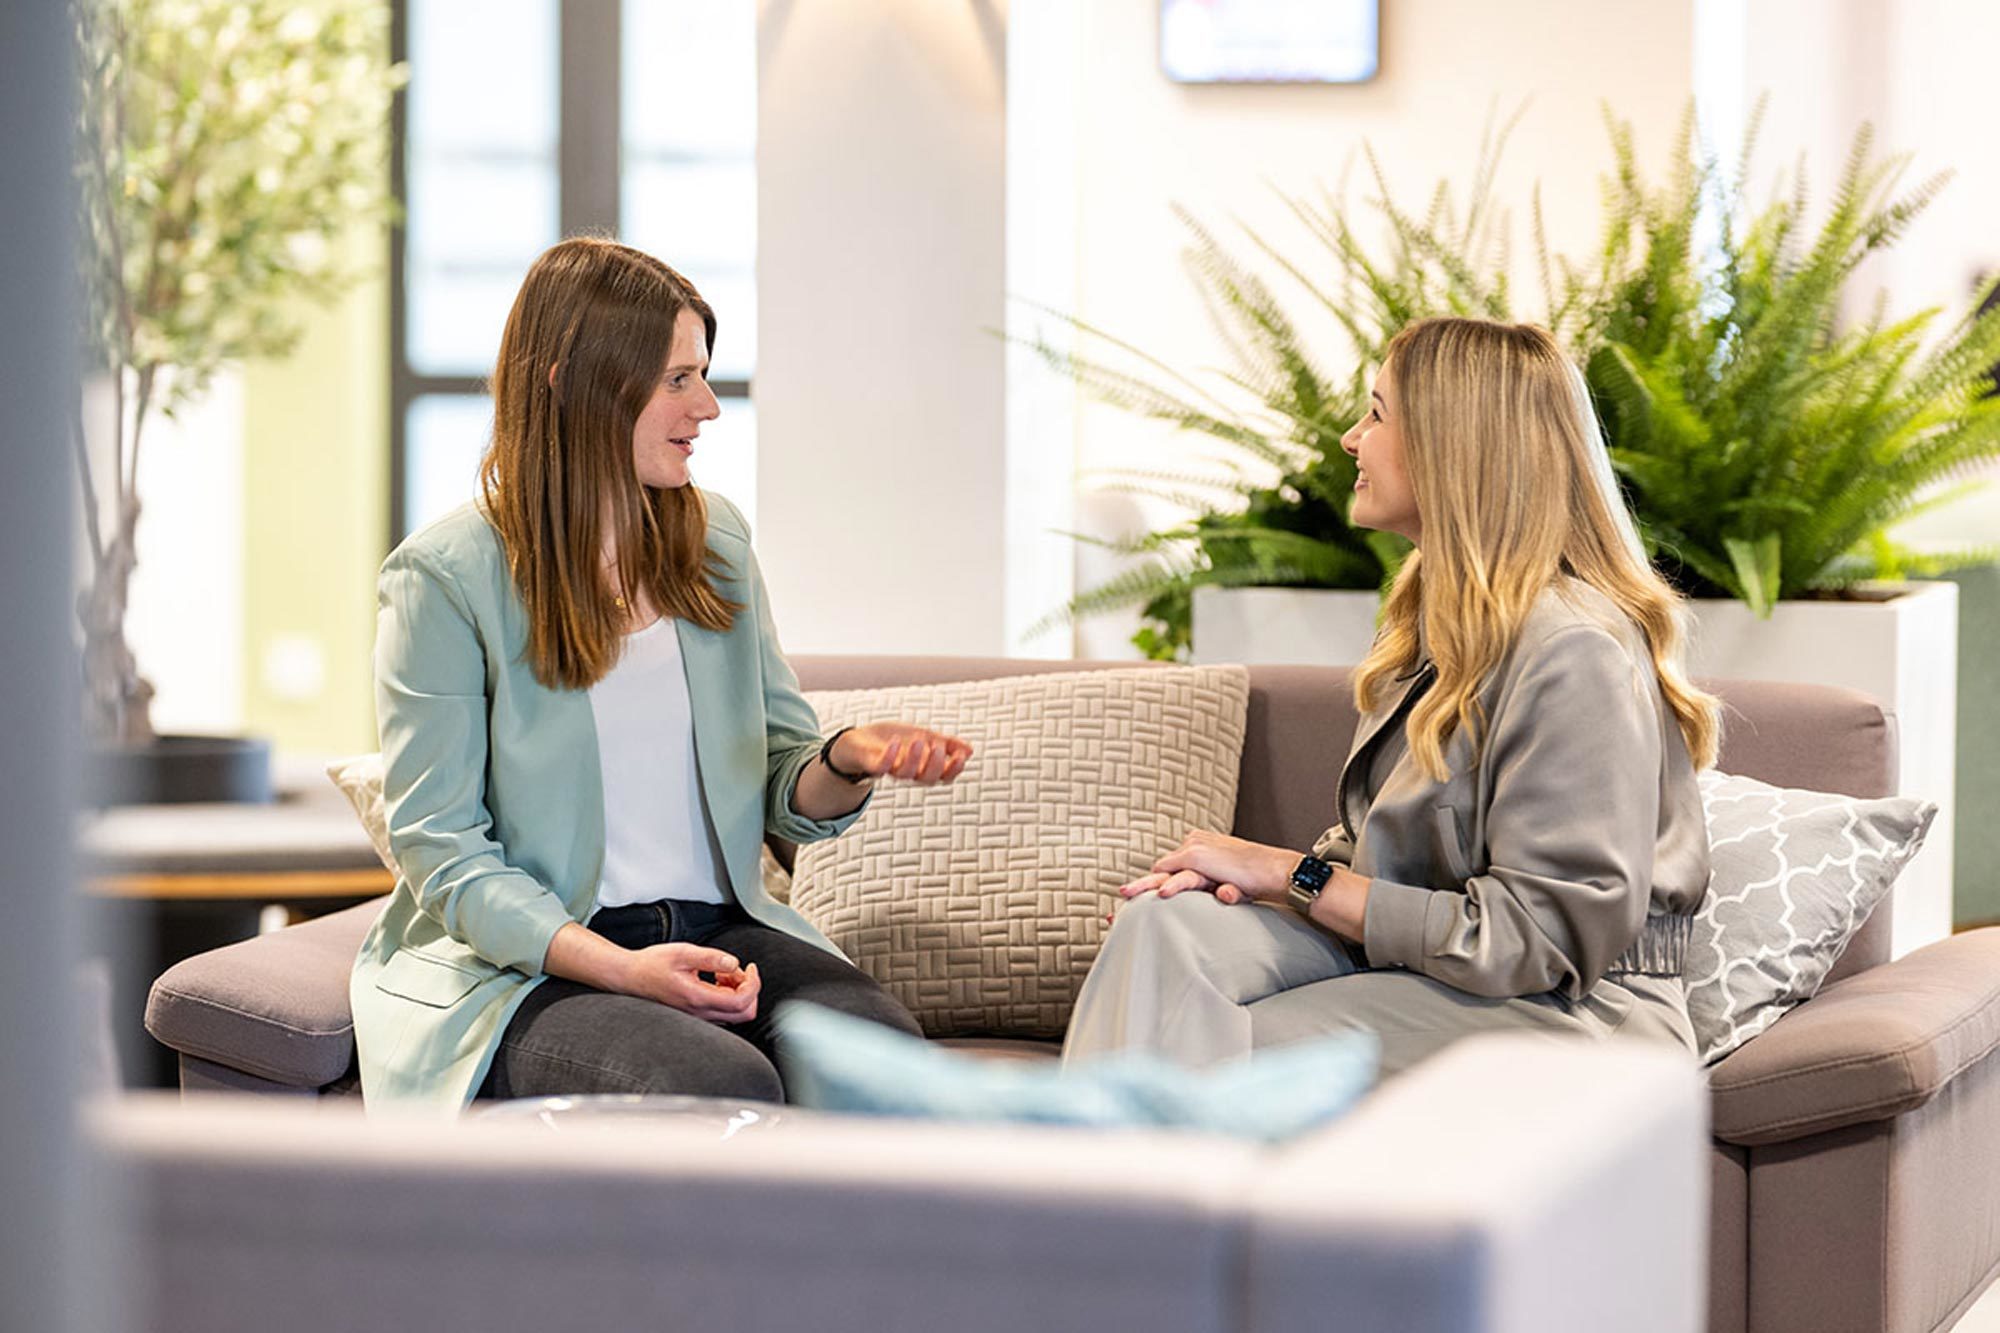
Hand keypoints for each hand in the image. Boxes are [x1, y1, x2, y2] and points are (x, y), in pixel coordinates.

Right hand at [621, 943, 761, 1023]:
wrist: (630, 977)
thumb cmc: (651, 965)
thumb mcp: (683, 953)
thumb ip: (711, 958)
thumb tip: (733, 963)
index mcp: (699, 998)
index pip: (742, 1002)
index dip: (753, 984)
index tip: (750, 967)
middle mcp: (700, 1013)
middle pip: (744, 1013)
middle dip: (748, 989)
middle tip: (736, 970)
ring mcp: (698, 1016)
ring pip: (734, 1013)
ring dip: (737, 991)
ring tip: (722, 972)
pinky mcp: (695, 1013)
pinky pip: (722, 1011)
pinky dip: (726, 994)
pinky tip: (714, 979)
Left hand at [832, 722, 971, 784]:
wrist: (861, 740)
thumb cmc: (895, 742)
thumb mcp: (925, 738)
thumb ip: (947, 744)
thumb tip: (970, 750)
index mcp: (924, 768)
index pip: (944, 776)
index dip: (955, 769)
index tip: (961, 756)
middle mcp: (909, 773)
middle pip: (927, 779)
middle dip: (936, 764)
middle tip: (938, 747)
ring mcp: (891, 770)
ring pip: (906, 774)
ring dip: (915, 759)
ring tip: (920, 741)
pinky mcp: (872, 764)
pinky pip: (882, 767)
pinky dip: (890, 756)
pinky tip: (896, 742)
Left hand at [1117, 830, 1297, 906]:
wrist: (1276, 871)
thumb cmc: (1253, 881)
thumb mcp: (1223, 884)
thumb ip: (1207, 888)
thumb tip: (1195, 896)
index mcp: (1196, 851)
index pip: (1168, 871)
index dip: (1152, 888)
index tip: (1135, 902)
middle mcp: (1193, 848)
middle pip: (1161, 870)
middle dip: (1141, 886)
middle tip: (1121, 895)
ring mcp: (1199, 852)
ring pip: (1166, 872)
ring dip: (1147, 885)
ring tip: (1128, 894)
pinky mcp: (1206, 859)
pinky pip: (1184, 874)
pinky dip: (1174, 884)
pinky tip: (1163, 893)